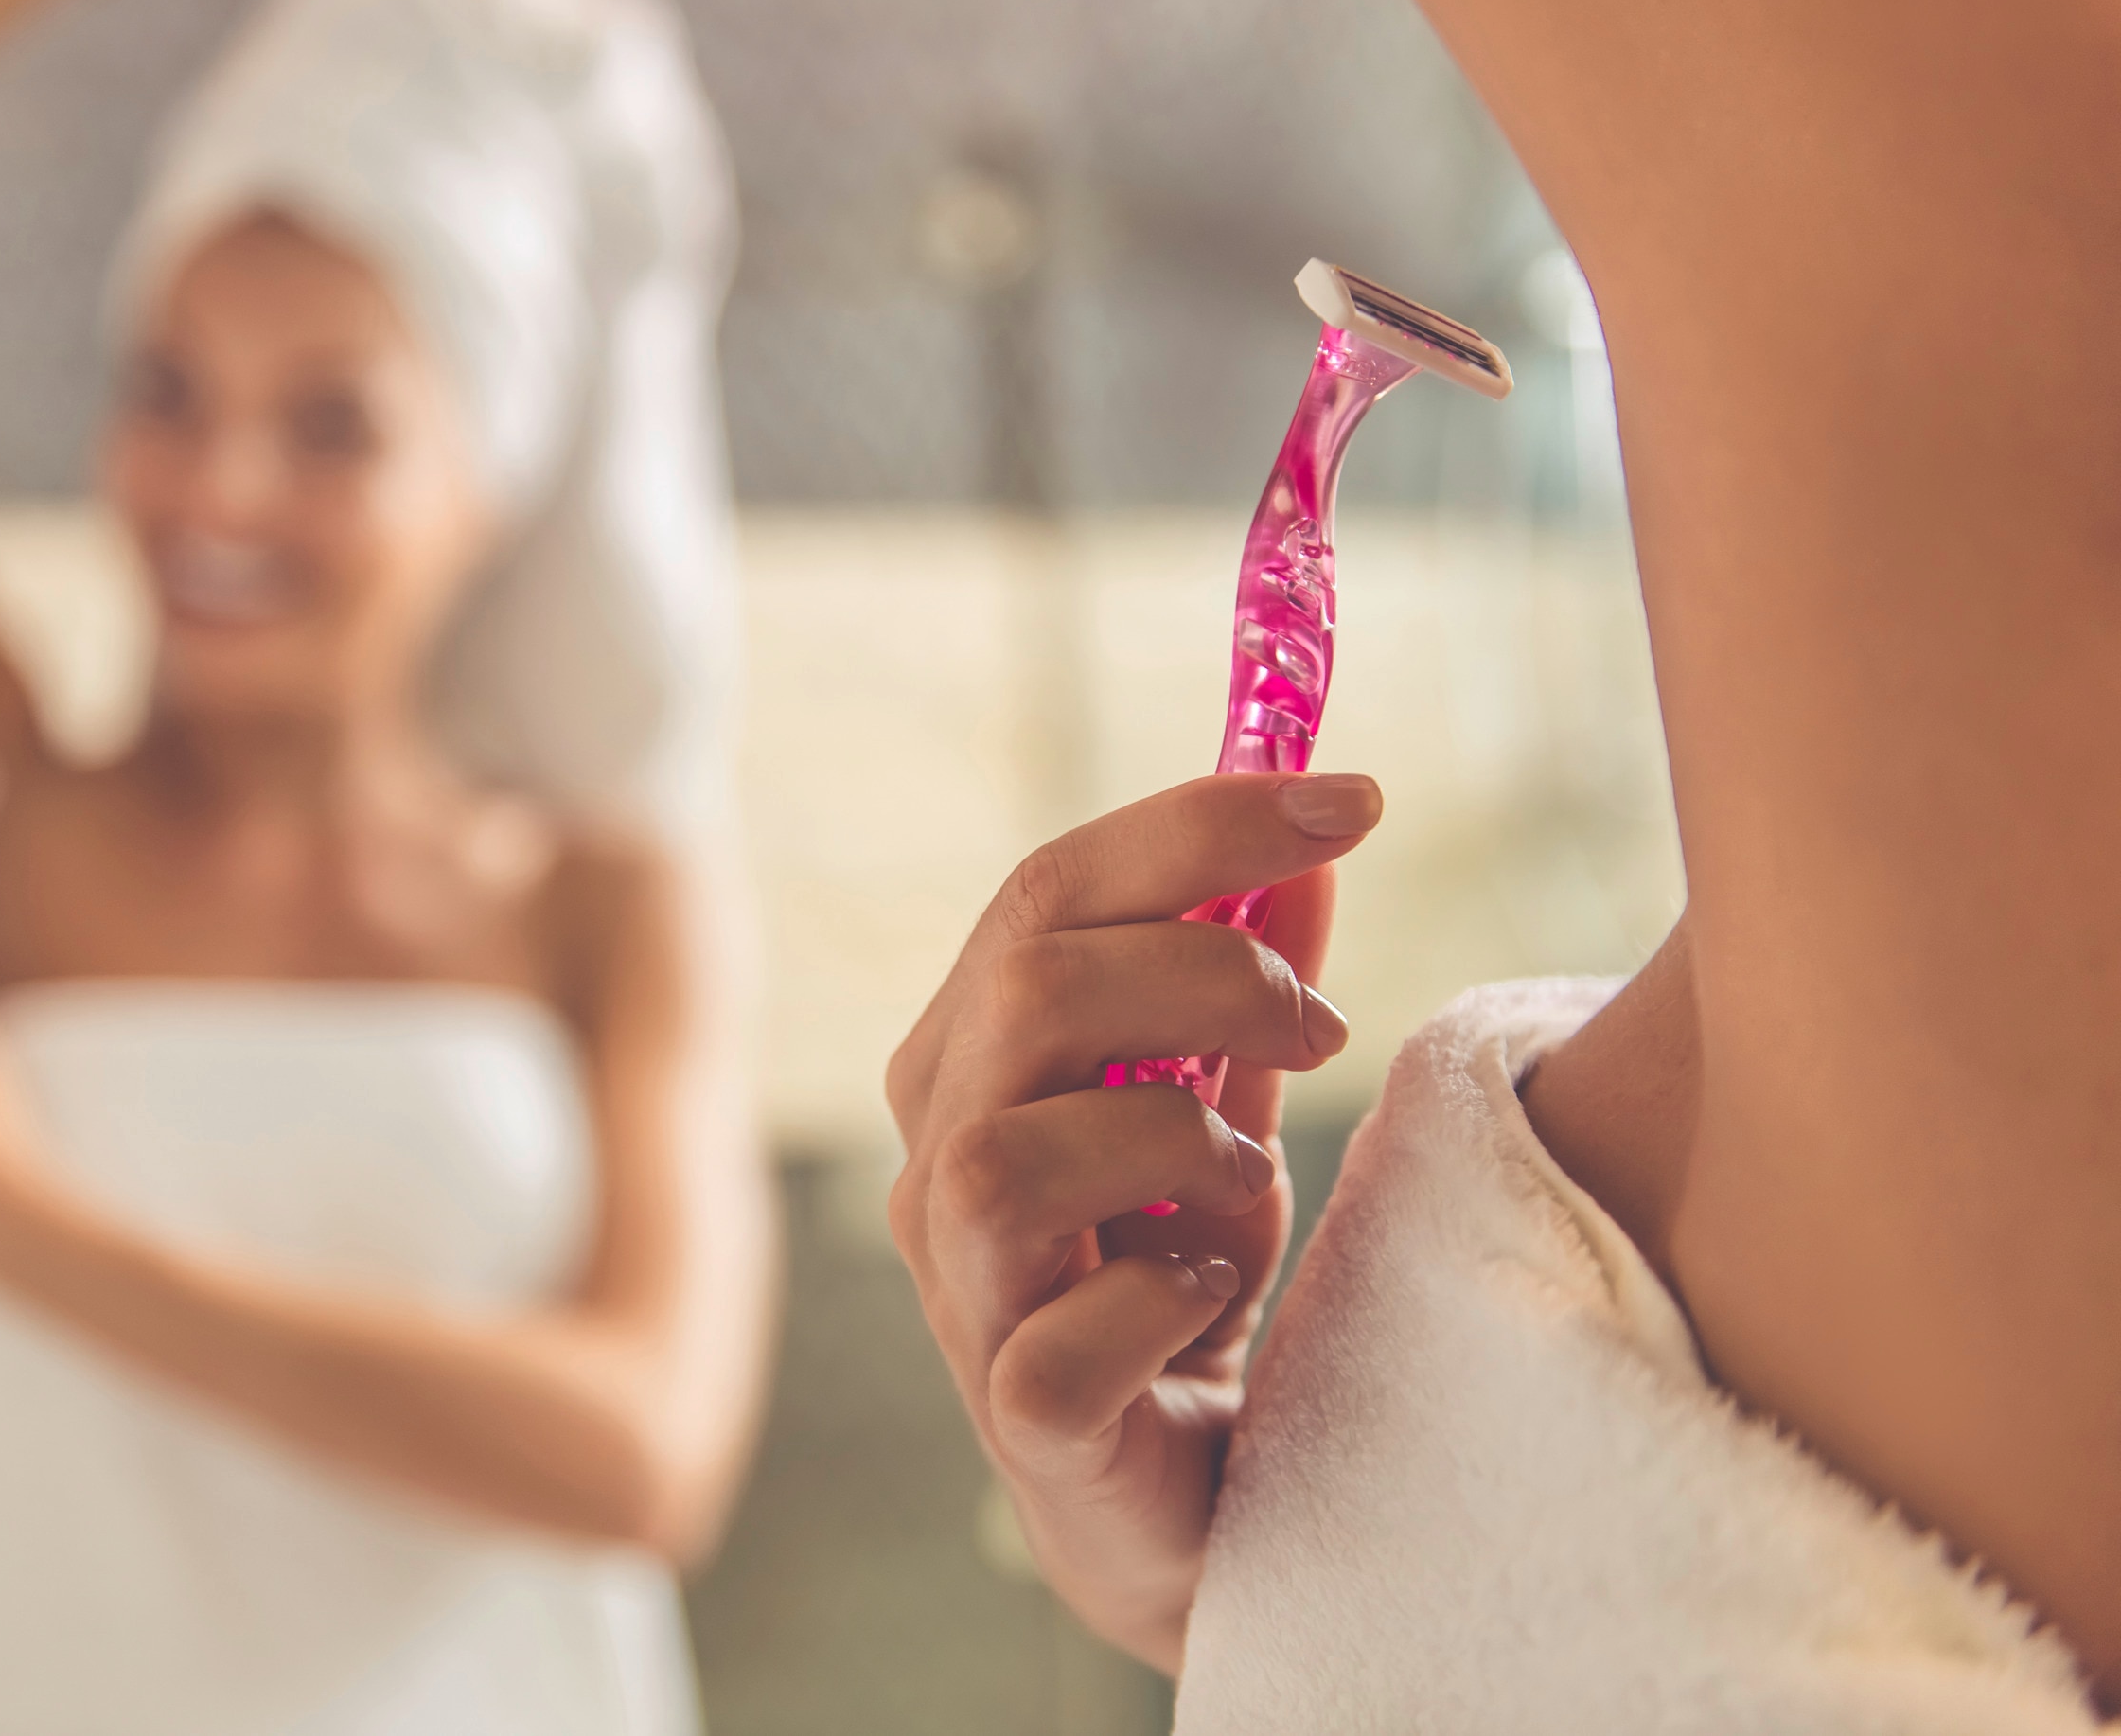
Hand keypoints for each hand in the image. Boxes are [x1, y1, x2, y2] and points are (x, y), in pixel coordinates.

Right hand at [885, 772, 1379, 1669]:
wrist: (1190, 1496)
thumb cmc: (1181, 1281)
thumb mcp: (1227, 1106)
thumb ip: (1247, 977)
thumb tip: (1321, 831)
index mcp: (973, 1060)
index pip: (1047, 891)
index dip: (1199, 827)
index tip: (1354, 798)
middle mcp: (939, 1160)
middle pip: (1030, 990)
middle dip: (1208, 972)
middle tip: (1320, 1022)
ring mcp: (963, 1293)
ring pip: (1010, 1157)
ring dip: (1175, 1139)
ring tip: (1251, 1180)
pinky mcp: (1018, 1415)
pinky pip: (1068, 1339)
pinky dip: (1166, 1298)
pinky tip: (1212, 1299)